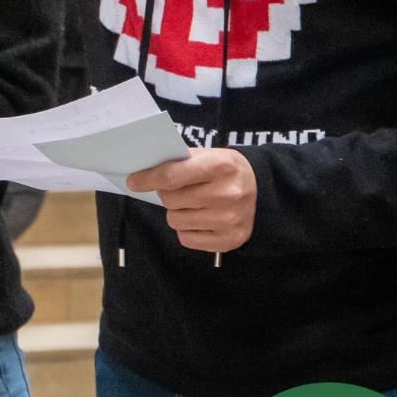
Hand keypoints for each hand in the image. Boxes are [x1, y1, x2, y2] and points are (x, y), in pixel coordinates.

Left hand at [128, 148, 255, 253]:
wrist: (263, 191)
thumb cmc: (224, 171)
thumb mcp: (208, 155)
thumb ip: (177, 162)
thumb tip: (140, 175)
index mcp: (221, 166)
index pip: (170, 177)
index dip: (147, 179)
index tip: (133, 181)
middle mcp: (227, 194)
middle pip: (170, 200)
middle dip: (168, 194)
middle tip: (181, 190)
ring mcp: (229, 220)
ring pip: (174, 220)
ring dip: (177, 212)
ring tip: (194, 204)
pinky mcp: (228, 241)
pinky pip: (185, 238)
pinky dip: (187, 229)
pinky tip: (201, 218)